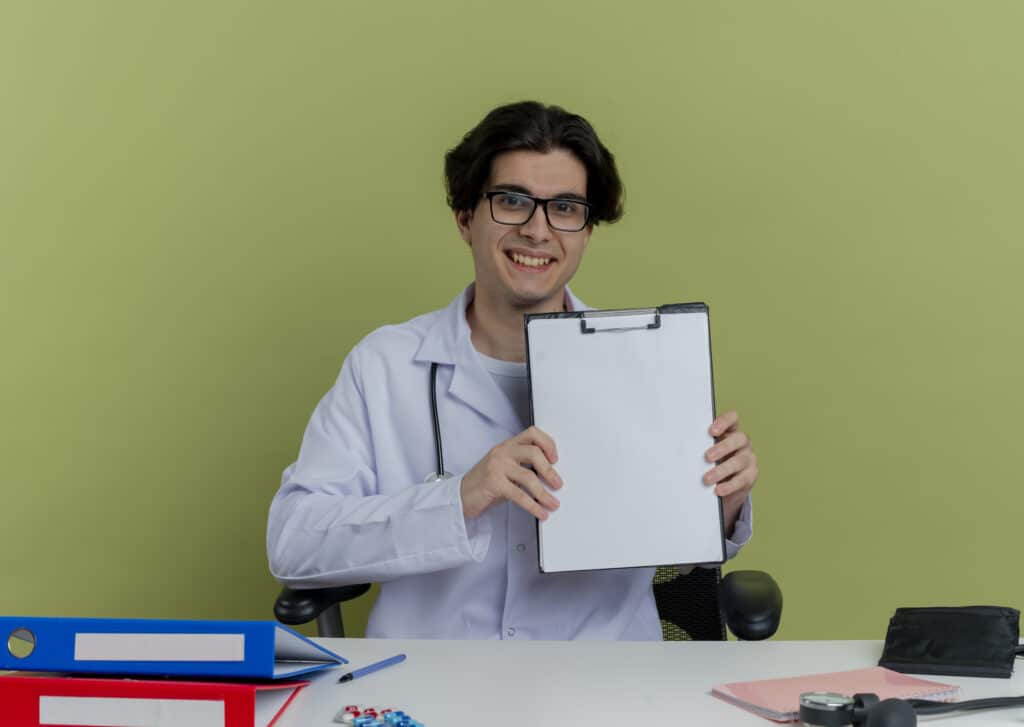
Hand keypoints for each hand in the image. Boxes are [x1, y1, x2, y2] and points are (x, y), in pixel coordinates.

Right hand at [461, 426, 562, 520]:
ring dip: (544, 493)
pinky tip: (540, 512)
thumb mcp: (505, 468)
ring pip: (528, 476)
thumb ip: (523, 466)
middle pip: (534, 452)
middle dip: (549, 471)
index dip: (548, 443)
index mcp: (507, 445)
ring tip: (552, 503)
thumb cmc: (484, 483)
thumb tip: (550, 476)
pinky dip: (533, 506)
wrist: (460, 496)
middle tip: (557, 484)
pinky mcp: (493, 483)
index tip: (555, 458)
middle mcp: (502, 452)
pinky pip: (519, 495)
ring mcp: (496, 466)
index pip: (532, 433)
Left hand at [703, 411, 757, 533]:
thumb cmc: (710, 463)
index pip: (732, 419)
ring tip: (706, 479)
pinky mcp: (750, 476)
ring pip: (739, 461)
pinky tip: (717, 490)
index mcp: (730, 431)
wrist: (725, 486)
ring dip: (722, 470)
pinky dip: (729, 486)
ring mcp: (749, 459)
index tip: (711, 431)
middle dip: (722, 447)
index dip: (724, 422)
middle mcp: (742, 443)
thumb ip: (698, 447)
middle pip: (739, 439)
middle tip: (707, 457)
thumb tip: (677, 449)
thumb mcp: (704, 453)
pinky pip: (742, 480)